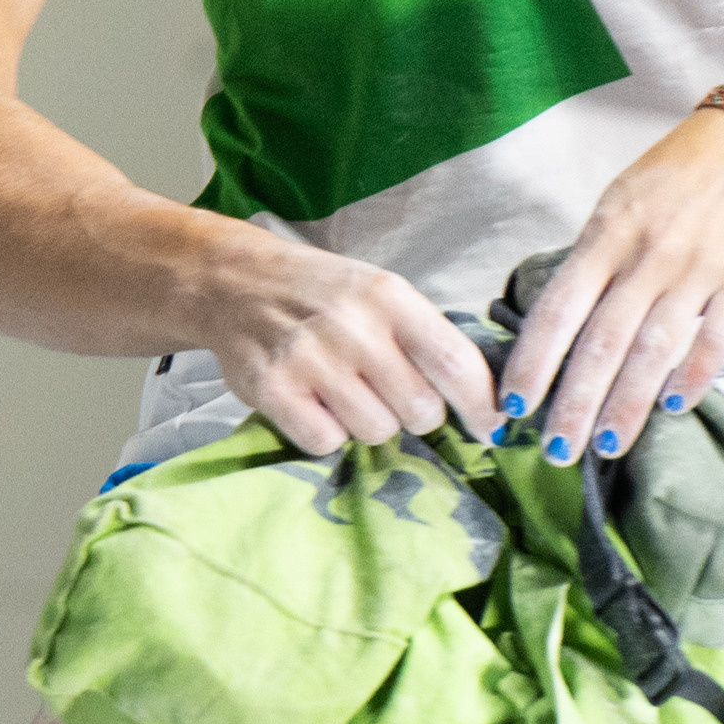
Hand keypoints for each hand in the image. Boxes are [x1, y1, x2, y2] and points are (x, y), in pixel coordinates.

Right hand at [202, 238, 501, 456]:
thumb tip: (486, 401)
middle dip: (413, 413)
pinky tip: (312, 401)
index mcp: (389, 296)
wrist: (233, 281)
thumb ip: (423, 338)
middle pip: (421, 411)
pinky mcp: (274, 390)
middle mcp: (353, 325)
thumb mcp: (379, 293)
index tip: (490, 427)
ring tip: (343, 391)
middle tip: (387, 393)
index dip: (481, 404)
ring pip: (376, 431)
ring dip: (367, 423)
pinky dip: (325, 432)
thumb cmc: (321, 294)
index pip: (457, 362)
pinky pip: (326, 442)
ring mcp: (311, 359)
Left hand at [495, 107, 723, 462]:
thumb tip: (561, 320)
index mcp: (607, 232)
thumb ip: (596, 258)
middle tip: (558, 451)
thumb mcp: (621, 201)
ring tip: (609, 445)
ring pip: (655, 347)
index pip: (560, 306)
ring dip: (629, 402)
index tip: (514, 403)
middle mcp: (647, 252)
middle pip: (602, 339)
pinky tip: (675, 407)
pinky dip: (695, 375)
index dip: (535, 360)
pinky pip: (716, 336)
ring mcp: (697, 267)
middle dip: (576, 402)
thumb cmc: (678, 174)